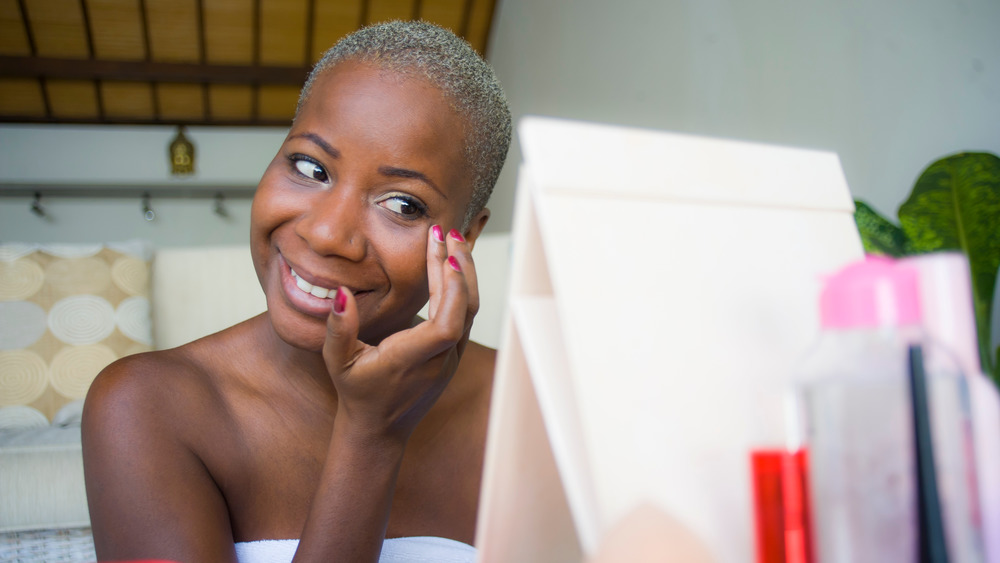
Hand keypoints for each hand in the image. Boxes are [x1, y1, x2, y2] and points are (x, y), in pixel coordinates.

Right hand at [321, 225, 478, 443]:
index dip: (452, 292)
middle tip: (446, 233)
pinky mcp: (454, 354)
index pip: (445, 327)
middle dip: (460, 268)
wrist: (379, 428)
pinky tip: (454, 264)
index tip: (446, 258)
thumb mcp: (337, 362)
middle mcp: (439, 360)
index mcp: (412, 361)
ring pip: (470, 311)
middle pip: (464, 310)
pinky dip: (462, 288)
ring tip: (452, 240)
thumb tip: (342, 294)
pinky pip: (465, 316)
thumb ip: (338, 329)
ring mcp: (451, 358)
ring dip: (464, 274)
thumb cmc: (357, 393)